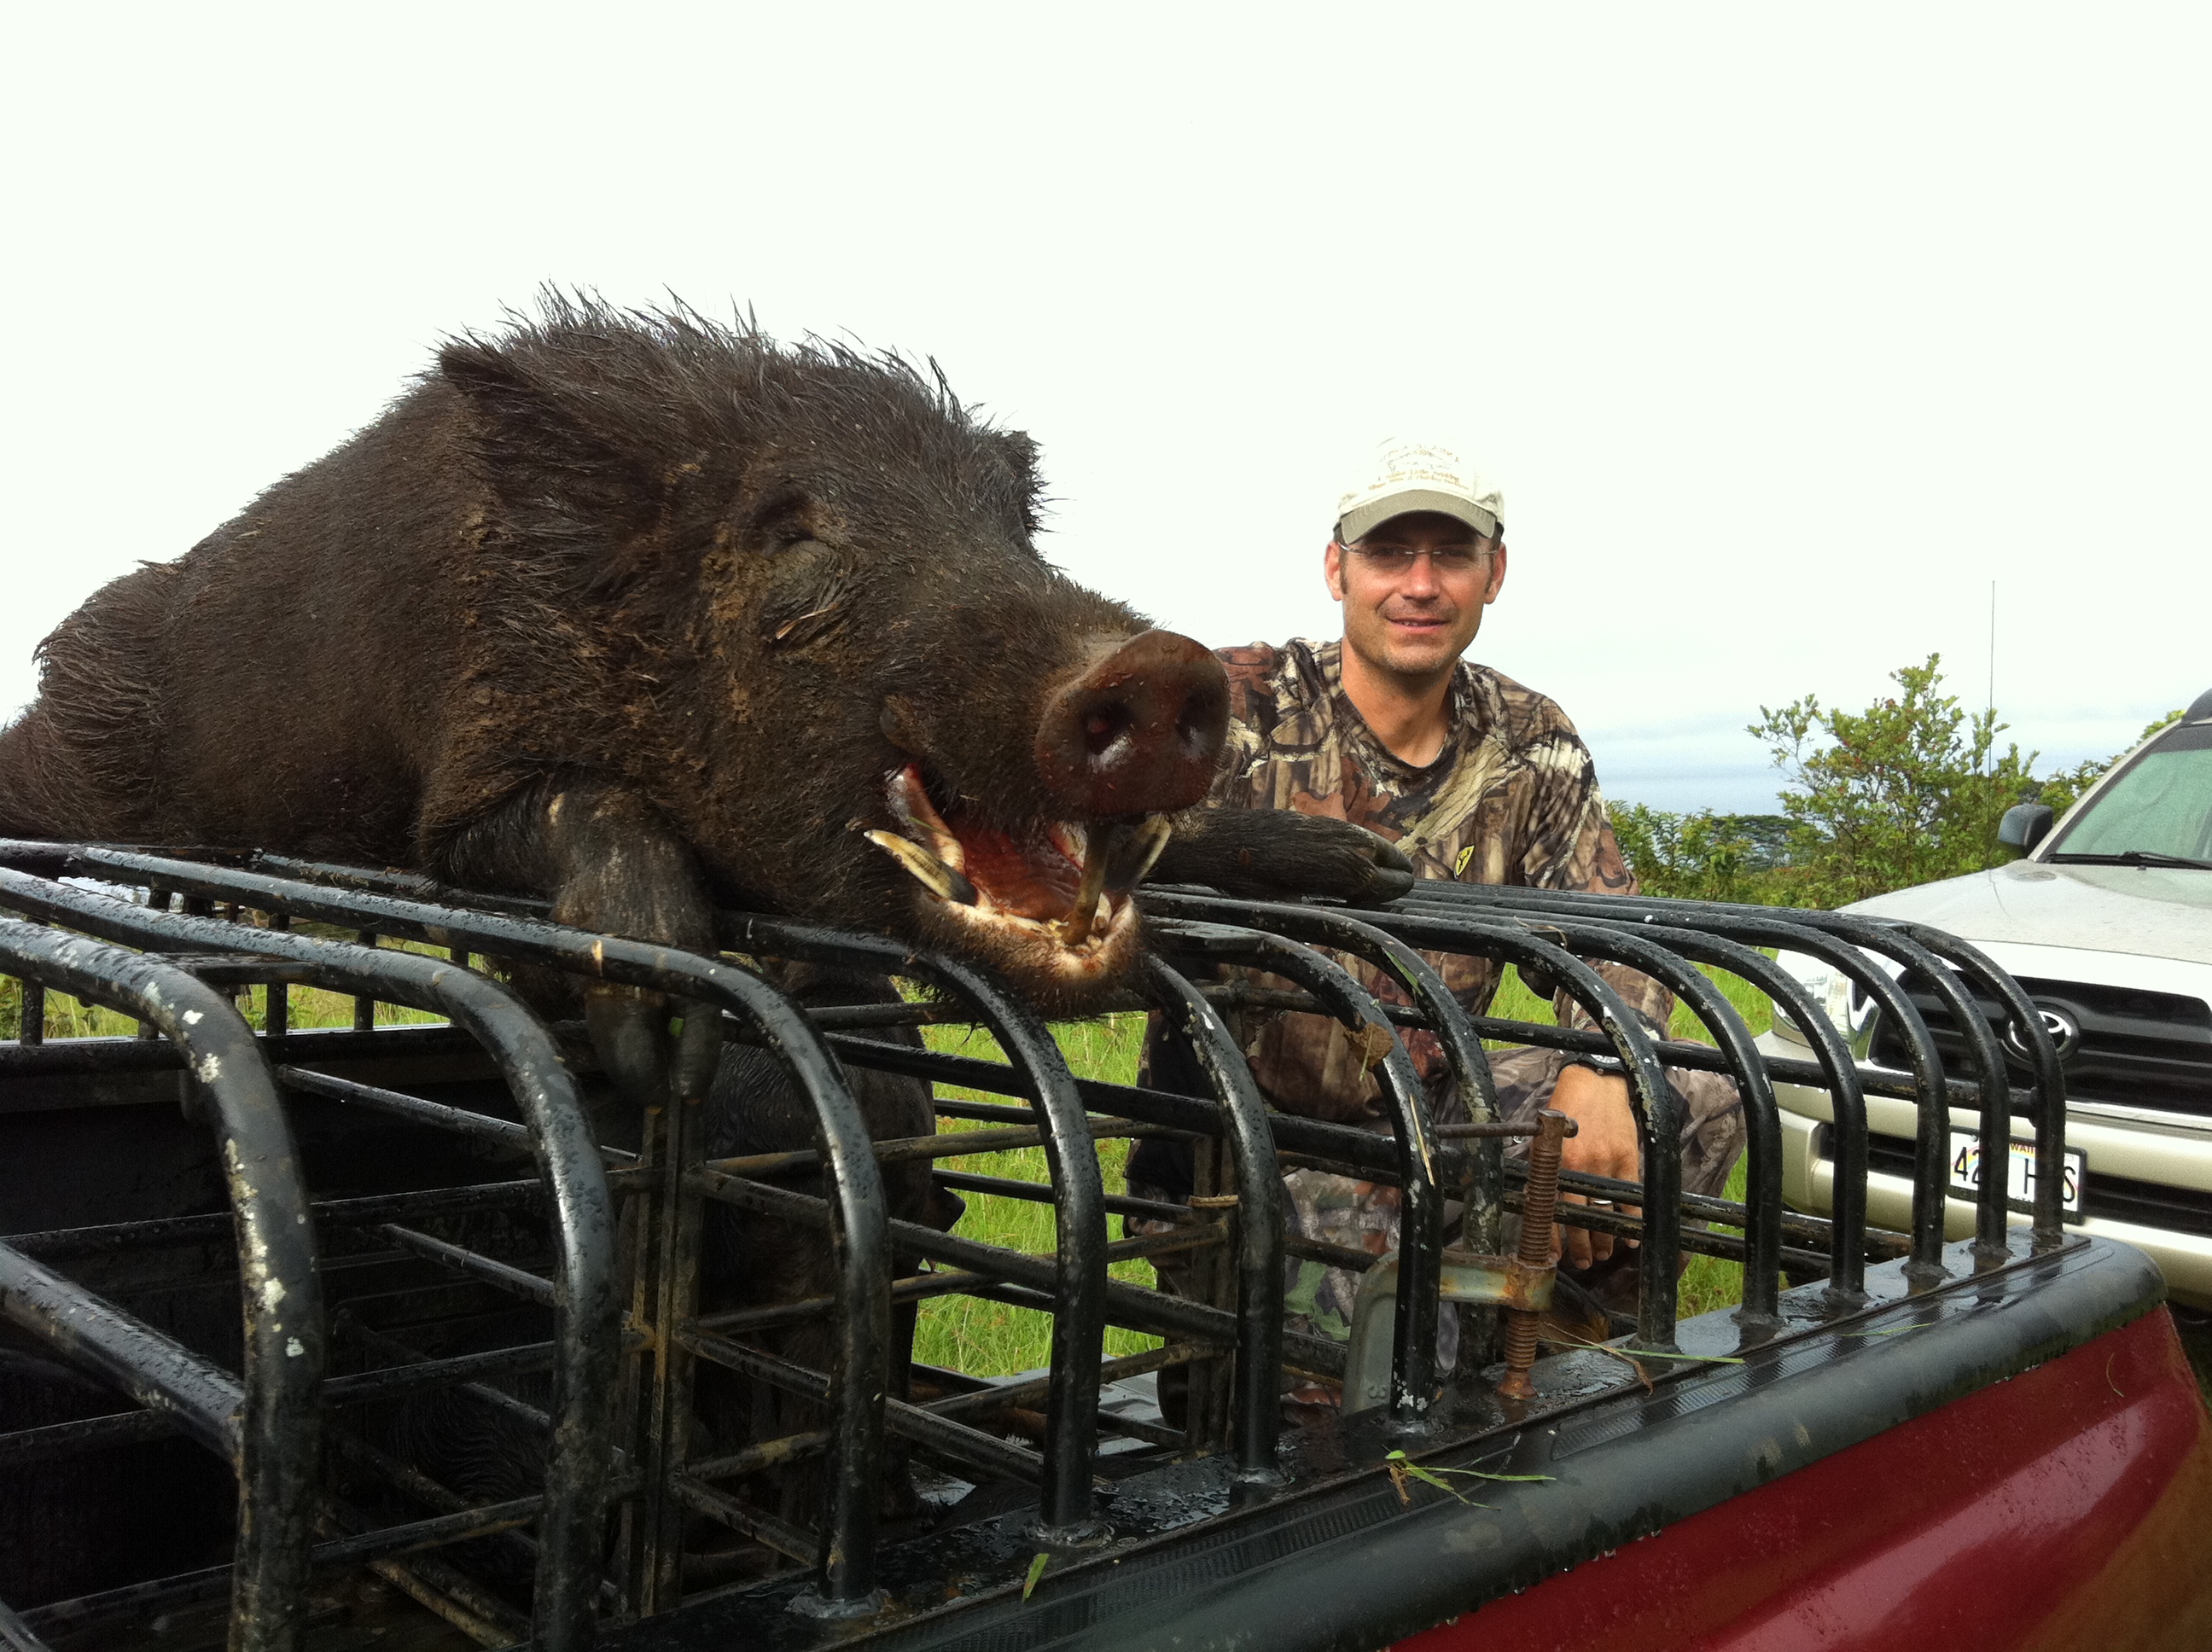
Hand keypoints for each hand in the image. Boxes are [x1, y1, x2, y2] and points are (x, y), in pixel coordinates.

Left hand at [1545, 1064, 1641, 1268]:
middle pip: (1581, 1218)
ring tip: (1604, 1252)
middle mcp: (1581, 1168)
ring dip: (1605, 1238)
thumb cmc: (1566, 1111)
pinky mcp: (1627, 1160)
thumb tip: (1540, 1204)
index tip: (1557, 1257)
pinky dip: (1631, 1221)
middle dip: (1582, 1246)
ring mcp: (1606, 1165)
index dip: (1555, 1238)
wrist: (1595, 1085)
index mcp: (1556, 1163)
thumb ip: (1544, 1169)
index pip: (1553, 1210)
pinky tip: (1630, 1237)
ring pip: (1606, 1212)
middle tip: (1585, 1261)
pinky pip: (1630, 1198)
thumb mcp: (1545, 1139)